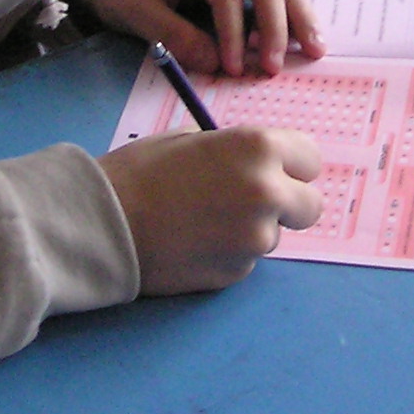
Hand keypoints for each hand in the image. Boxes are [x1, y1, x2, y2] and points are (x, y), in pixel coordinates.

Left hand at [68, 0, 323, 76]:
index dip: (234, 33)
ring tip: (314, 49)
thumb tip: (217, 64)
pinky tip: (302, 38)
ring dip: (298, 17)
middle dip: (277, 27)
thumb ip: (175, 37)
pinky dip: (290, 12)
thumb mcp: (137, 12)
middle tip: (278, 67)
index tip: (233, 69)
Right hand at [101, 127, 323, 294]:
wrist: (102, 223)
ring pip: (273, 234)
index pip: (311, 159)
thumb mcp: (193, 140)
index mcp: (259, 149)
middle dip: (288, 203)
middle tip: (252, 200)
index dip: (291, 164)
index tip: (275, 169)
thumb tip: (261, 164)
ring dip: (251, 228)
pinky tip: (194, 242)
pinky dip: (228, 252)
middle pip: (310, 205)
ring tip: (203, 220)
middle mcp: (268, 194)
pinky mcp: (237, 273)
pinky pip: (246, 259)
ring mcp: (255, 239)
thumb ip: (236, 152)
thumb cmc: (140, 171)